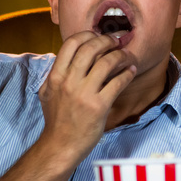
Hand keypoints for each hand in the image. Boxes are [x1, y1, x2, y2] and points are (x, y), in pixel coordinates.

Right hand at [38, 31, 136, 162]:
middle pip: (91, 48)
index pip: (71, 44)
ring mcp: (84, 94)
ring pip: (107, 62)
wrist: (60, 145)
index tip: (97, 35)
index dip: (87, 35)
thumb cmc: (57, 120)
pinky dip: (128, 73)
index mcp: (55, 76)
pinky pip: (118, 82)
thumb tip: (68, 57)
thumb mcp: (48, 92)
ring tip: (127, 55)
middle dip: (107, 40)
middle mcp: (68, 82)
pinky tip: (131, 70)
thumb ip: (57, 74)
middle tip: (117, 41)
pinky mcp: (99, 106)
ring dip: (121, 55)